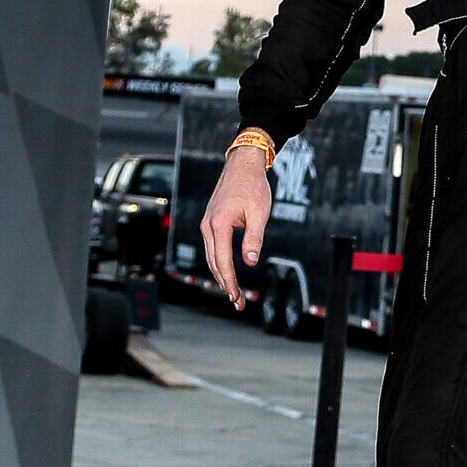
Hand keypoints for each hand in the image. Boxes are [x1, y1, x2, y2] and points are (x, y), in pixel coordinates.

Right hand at [201, 146, 271, 310]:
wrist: (243, 165)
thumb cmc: (253, 186)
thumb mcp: (259, 212)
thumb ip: (253, 238)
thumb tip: (249, 261)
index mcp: (218, 224)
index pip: (223, 261)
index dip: (230, 281)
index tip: (237, 298)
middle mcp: (208, 226)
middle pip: (214, 263)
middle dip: (225, 284)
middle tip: (238, 302)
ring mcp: (207, 224)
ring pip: (211, 257)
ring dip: (221, 276)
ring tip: (233, 292)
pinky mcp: (211, 221)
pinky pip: (212, 248)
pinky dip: (219, 262)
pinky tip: (227, 272)